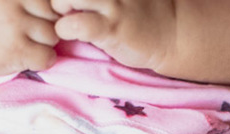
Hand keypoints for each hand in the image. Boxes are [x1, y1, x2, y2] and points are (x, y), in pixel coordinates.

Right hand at [0, 0, 59, 77]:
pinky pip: (47, 57)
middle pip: (55, 15)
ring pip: (52, 36)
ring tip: (18, 39)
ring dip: (41, 43)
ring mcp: (12, 24)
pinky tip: (21, 54)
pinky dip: (40, 60)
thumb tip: (72, 2)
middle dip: (45, 24)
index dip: (44, 7)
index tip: (28, 13)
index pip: (52, 0)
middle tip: (22, 28)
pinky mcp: (14, 49)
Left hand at [50, 0, 165, 70]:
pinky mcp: (113, 27)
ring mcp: (111, 3)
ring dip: (57, 9)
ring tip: (65, 18)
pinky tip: (73, 34)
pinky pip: (76, 25)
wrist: (172, 31)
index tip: (67, 4)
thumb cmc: (138, 9)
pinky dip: (65, 30)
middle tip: (59, 7)